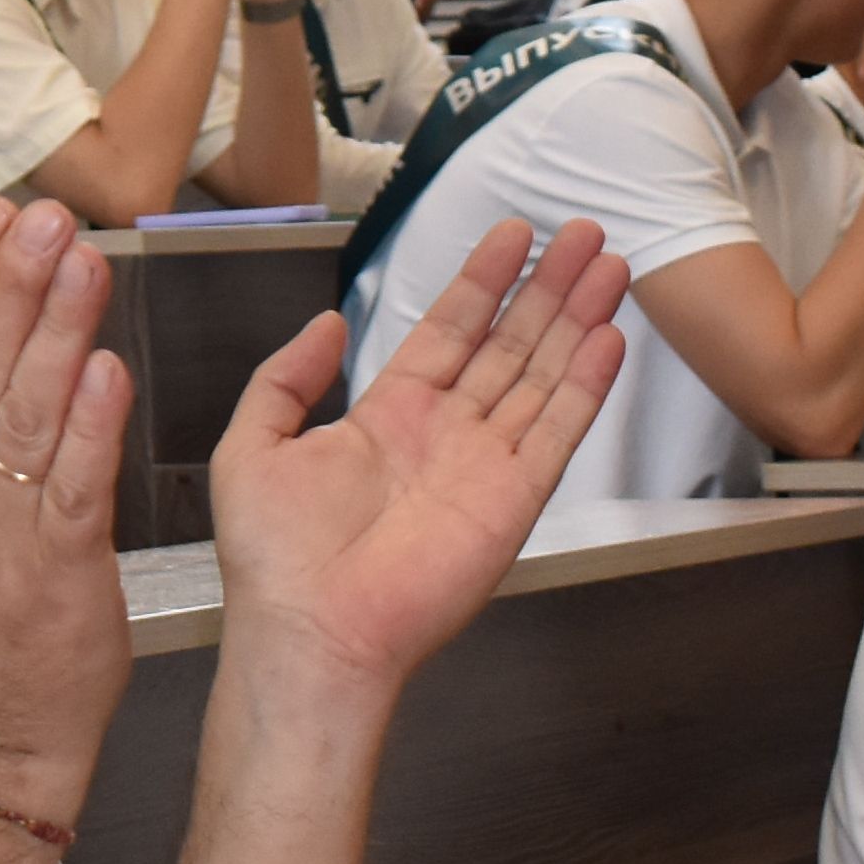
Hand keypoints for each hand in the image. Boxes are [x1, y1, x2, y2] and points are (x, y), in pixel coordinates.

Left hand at [202, 217, 632, 708]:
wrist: (310, 631)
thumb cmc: (273, 557)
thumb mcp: (254, 444)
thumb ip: (286, 377)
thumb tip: (326, 323)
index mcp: (387, 415)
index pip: (447, 330)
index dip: (482, 281)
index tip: (513, 234)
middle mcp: (444, 434)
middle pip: (508, 343)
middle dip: (546, 287)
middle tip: (583, 232)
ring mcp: (484, 466)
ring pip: (542, 376)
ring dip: (576, 320)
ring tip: (609, 265)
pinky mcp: (512, 502)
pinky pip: (557, 433)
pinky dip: (585, 387)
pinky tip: (608, 338)